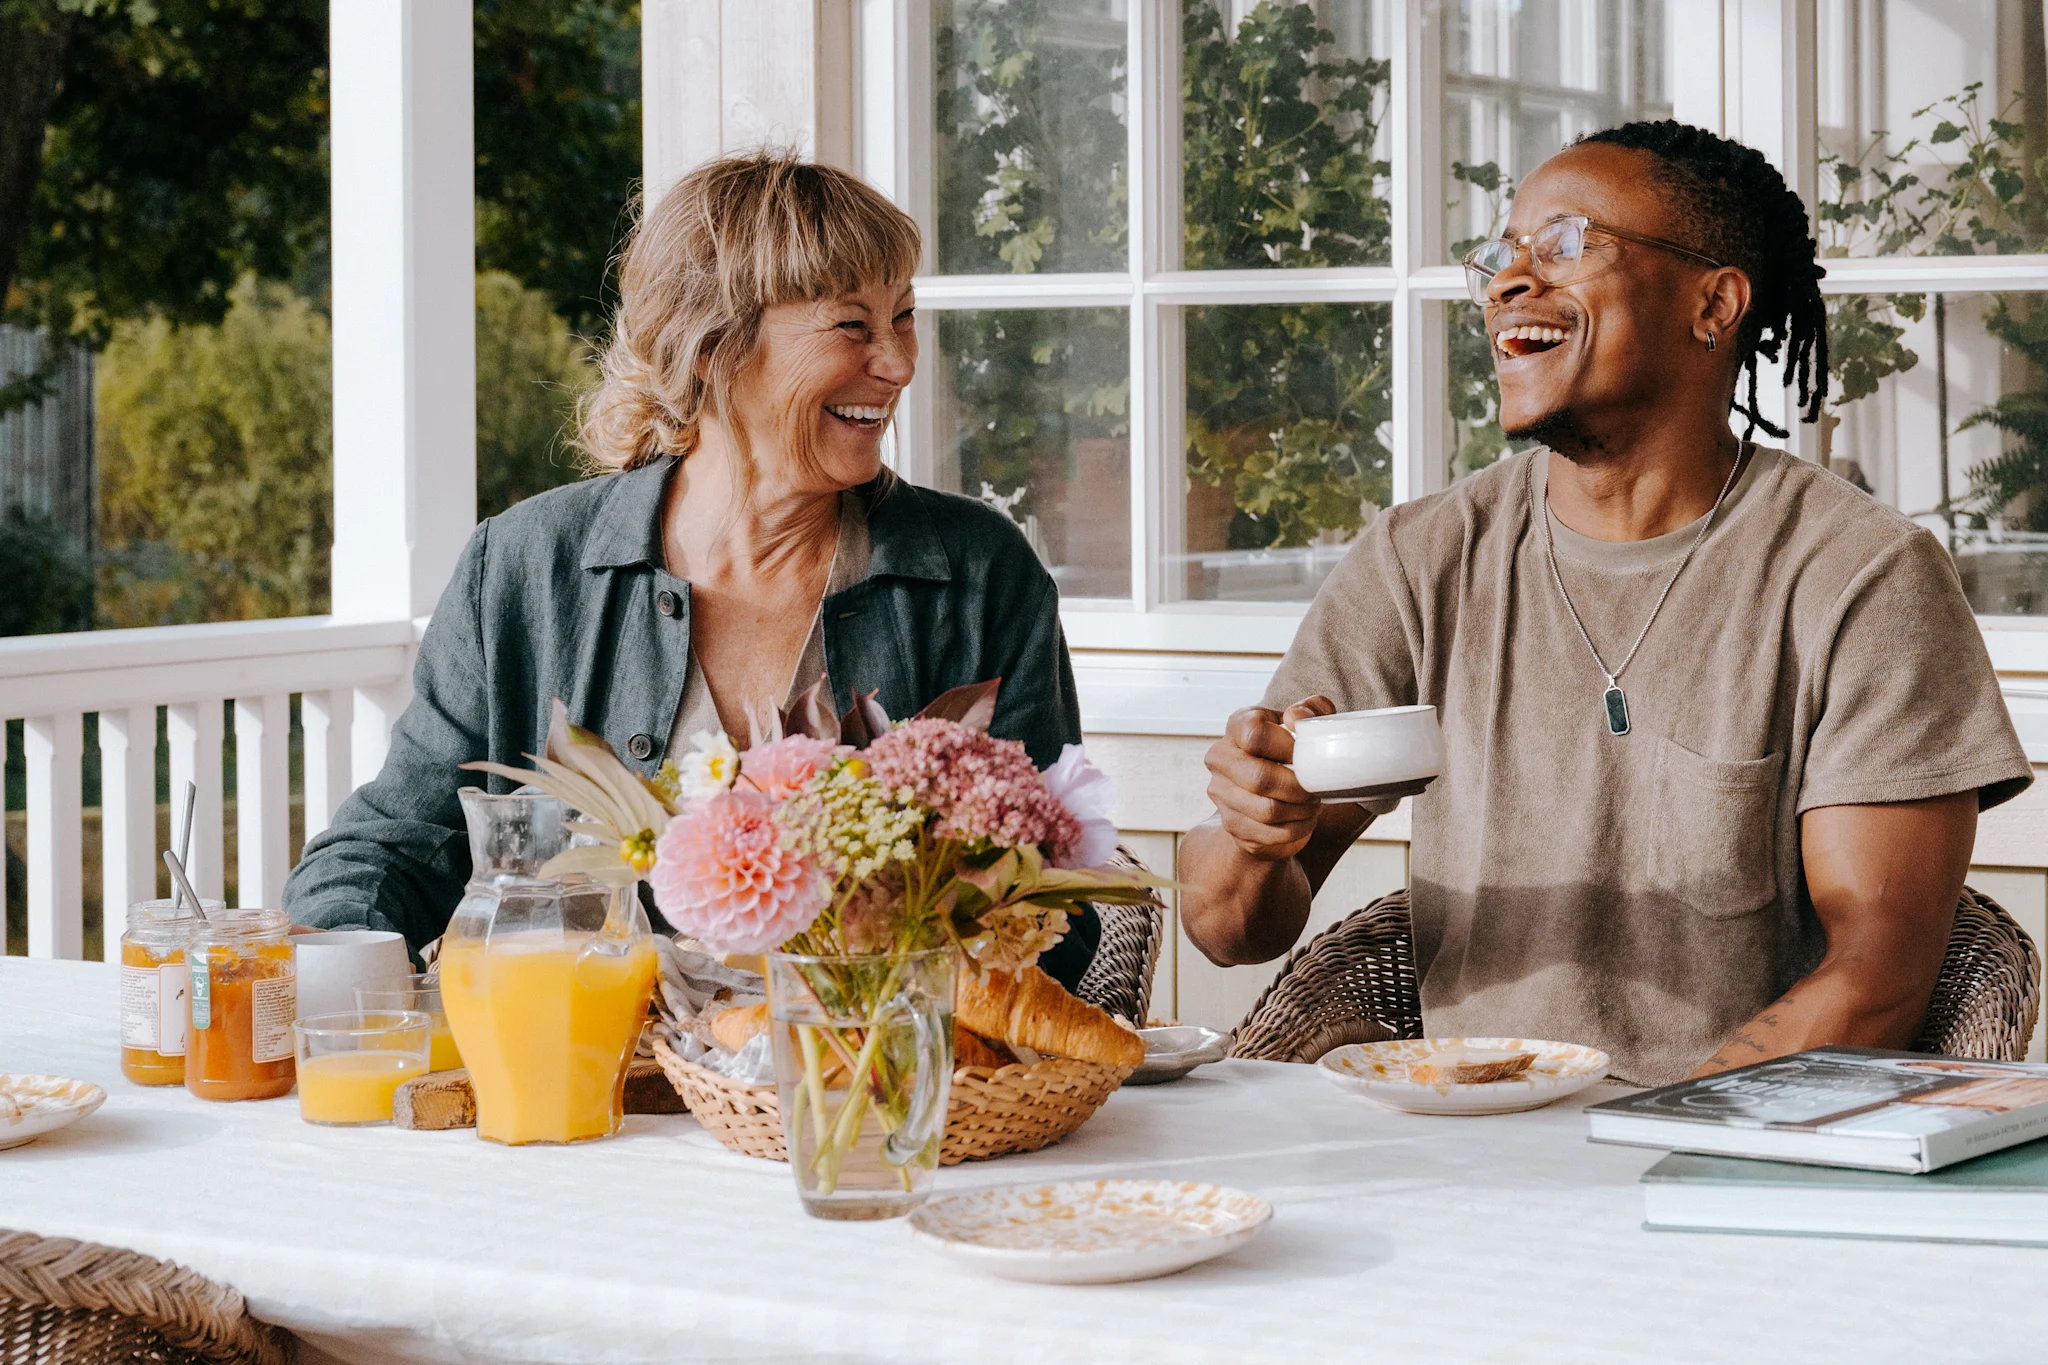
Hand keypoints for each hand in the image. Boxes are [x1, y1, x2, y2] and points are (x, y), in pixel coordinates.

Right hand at [1204, 696, 1335, 860]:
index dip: (1288, 748)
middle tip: (1317, 789)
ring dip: (1300, 810)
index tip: (1307, 755)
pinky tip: (1305, 819)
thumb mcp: (1308, 722)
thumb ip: (1311, 710)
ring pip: (1266, 810)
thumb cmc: (1292, 748)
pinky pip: (1269, 833)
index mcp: (1238, 726)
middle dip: (1297, 788)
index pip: (1255, 736)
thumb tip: (1295, 718)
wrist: (1270, 787)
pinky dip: (1296, 829)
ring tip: (1313, 803)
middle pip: (1259, 778)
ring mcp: (1220, 793)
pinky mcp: (1231, 824)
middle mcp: (1220, 757)